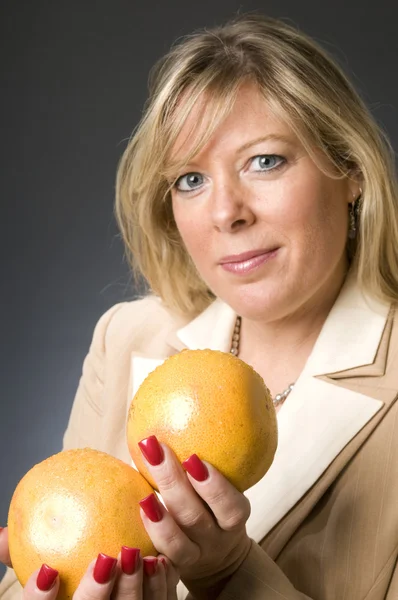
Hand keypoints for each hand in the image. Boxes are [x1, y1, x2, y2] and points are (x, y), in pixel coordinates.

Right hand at [0, 528, 178, 599]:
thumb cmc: (72, 594)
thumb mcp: (47, 588)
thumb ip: (21, 561)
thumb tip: (1, 535)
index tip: (48, 571)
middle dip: (98, 596)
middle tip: (107, 558)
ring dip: (137, 589)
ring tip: (141, 556)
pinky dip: (161, 587)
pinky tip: (161, 561)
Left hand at [138, 436, 251, 594]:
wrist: (219, 560)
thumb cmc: (216, 509)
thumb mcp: (225, 489)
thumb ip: (209, 458)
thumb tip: (182, 403)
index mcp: (234, 517)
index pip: (231, 505)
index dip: (214, 485)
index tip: (193, 457)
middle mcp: (218, 539)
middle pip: (196, 517)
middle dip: (174, 484)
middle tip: (154, 450)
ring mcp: (196, 557)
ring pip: (178, 543)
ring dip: (159, 517)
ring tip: (143, 494)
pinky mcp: (175, 568)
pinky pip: (161, 560)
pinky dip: (149, 538)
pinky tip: (135, 513)